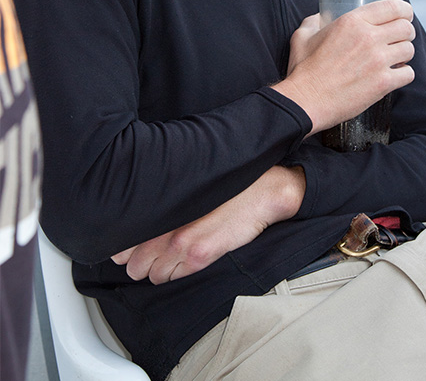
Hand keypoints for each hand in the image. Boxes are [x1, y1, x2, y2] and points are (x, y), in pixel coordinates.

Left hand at [111, 166, 305, 284]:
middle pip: (132, 263)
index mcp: (161, 205)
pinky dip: (172, 274)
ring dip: (157, 269)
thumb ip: (164, 203)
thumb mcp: (189, 189)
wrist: (261, 191)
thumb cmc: (226, 187)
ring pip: (150, 274)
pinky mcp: (199, 255)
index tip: (133, 245)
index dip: (127, 246)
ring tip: (172, 257)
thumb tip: (143, 218)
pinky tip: (185, 260)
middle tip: (152, 253)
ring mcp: (180, 242)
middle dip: (139, 261)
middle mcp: (165, 224)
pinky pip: (170, 277)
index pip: (124, 239)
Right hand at [273, 0, 414, 133]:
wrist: (305, 100)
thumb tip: (320, 16)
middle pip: (406, 28)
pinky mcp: (383, 83)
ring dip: (404, 54)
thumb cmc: (303, 70)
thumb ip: (314, 21)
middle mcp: (368, 37)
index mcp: (352, 21)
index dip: (404, 10)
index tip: (404, 15)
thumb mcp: (302, 36)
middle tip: (400, 39)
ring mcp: (378, 60)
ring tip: (395, 58)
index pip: (392, 7)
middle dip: (406, 32)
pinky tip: (394, 75)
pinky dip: (404, 74)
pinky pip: (408, 73)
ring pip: (409, 50)